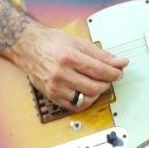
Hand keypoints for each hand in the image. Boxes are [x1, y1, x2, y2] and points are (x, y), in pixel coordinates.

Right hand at [10, 24, 127, 110]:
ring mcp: (55, 86)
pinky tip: (87, 91)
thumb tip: (119, 61)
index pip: (99, 69)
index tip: (119, 71)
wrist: (28, 47)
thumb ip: (100, 54)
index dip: (114, 72)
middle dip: (107, 82)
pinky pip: (74, 105)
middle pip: (94, 86)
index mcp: (69, 57)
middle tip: (111, 76)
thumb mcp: (78, 42)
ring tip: (99, 83)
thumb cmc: (51, 42)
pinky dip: (85, 100)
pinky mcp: (52, 95)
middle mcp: (61, 73)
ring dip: (97, 92)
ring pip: (86, 98)